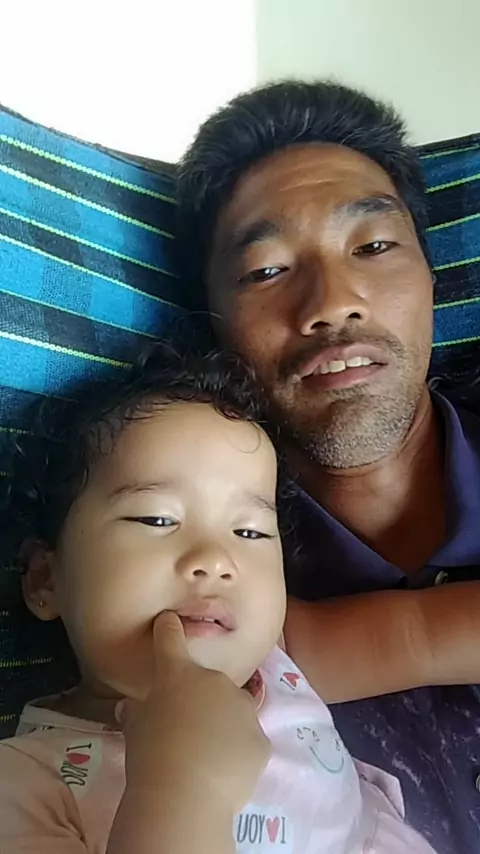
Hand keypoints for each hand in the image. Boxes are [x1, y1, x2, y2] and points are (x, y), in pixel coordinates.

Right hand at [119, 611, 269, 813]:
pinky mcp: (261, 739)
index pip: (170, 640)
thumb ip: (136, 713)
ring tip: (205, 756)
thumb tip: (131, 709)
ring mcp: (243, 708)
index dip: (168, 629)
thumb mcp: (133, 730)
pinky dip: (237, 752)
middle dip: (199, 700)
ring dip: (222, 724)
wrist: (184, 795)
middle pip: (208, 682)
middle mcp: (215, 681)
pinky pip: (248, 741)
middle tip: (184, 730)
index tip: (168, 620)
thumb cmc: (150, 755)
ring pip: (234, 710)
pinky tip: (221, 773)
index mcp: (179, 674)